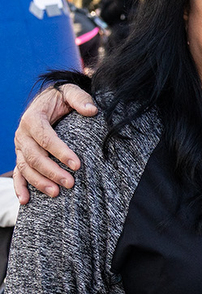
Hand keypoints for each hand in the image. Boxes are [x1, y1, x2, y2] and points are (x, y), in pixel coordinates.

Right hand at [15, 83, 95, 203]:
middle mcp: (23, 134)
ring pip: (25, 167)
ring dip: (39, 181)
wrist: (50, 100)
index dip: (60, 152)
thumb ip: (80, 99)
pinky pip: (18, 173)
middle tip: (70, 183)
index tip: (77, 165)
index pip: (45, 137)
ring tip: (56, 193)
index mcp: (33, 118)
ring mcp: (20, 147)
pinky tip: (26, 200)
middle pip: (34, 156)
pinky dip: (20, 187)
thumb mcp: (71, 92)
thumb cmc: (62, 98)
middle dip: (52, 171)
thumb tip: (92, 110)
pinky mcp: (21, 156)